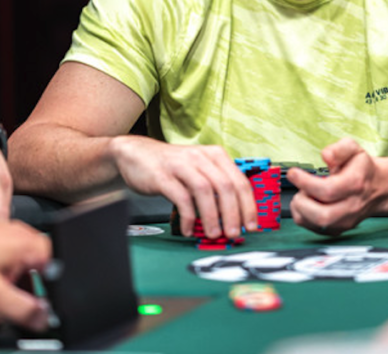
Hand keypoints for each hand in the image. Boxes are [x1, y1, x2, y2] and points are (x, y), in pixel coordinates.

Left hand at [0, 216, 51, 330]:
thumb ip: (21, 308)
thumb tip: (43, 318)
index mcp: (26, 242)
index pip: (57, 263)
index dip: (50, 285)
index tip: (37, 299)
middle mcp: (20, 232)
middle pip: (41, 263)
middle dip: (30, 283)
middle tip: (9, 295)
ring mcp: (6, 231)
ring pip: (24, 260)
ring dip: (15, 277)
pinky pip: (9, 255)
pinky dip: (2, 269)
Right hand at [109, 136, 256, 238]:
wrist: (136, 154)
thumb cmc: (172, 166)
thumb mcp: (200, 169)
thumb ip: (216, 187)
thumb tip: (235, 216)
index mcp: (215, 155)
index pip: (239, 181)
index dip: (248, 205)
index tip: (251, 225)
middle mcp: (201, 157)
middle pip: (225, 186)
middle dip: (233, 213)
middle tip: (234, 233)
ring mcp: (181, 165)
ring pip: (205, 191)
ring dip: (212, 216)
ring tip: (214, 234)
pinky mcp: (163, 176)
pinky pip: (180, 198)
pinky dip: (188, 216)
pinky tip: (189, 229)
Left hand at [288, 138, 383, 235]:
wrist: (378, 188)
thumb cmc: (362, 168)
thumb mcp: (354, 149)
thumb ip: (340, 148)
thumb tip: (326, 155)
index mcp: (355, 184)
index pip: (328, 190)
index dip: (305, 182)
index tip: (293, 173)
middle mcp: (352, 206)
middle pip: (323, 215)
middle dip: (302, 202)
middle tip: (300, 189)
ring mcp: (346, 221)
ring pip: (317, 225)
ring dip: (302, 210)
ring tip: (305, 195)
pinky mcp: (339, 229)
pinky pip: (315, 230)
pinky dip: (305, 217)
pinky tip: (309, 204)